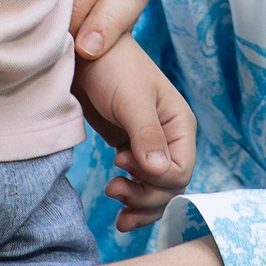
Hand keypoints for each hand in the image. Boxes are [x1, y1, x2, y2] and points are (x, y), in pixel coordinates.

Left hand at [71, 37, 195, 232]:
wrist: (85, 54)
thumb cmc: (113, 67)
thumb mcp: (131, 99)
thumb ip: (147, 135)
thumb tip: (160, 172)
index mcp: (180, 125)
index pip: (181, 172)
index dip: (154, 179)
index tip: (122, 160)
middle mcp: (170, 138)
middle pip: (169, 187)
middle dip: (144, 196)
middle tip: (113, 189)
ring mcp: (151, 145)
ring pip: (156, 190)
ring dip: (138, 204)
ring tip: (114, 201)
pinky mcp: (130, 148)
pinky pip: (139, 182)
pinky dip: (131, 198)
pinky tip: (119, 212)